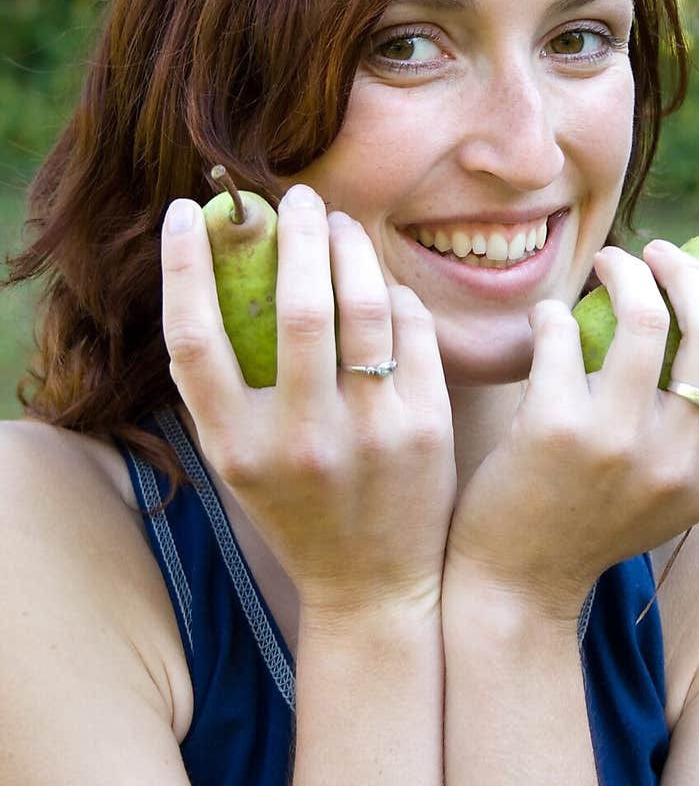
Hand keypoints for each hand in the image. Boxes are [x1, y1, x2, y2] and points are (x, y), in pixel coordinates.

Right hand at [161, 185, 456, 621]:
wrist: (374, 588)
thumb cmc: (296, 512)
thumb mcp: (236, 463)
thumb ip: (218, 389)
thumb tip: (205, 277)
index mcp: (236, 447)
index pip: (193, 338)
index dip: (183, 265)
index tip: (185, 212)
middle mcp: (300, 439)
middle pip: (292, 307)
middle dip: (295, 234)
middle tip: (297, 198)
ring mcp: (370, 433)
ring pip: (362, 308)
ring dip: (349, 249)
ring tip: (340, 225)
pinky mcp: (427, 428)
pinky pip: (412, 331)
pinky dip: (394, 296)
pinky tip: (382, 285)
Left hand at [443, 241, 698, 624]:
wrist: (514, 582)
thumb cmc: (588, 519)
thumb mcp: (666, 488)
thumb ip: (695, 425)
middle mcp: (681, 464)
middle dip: (691, 272)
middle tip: (657, 253)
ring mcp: (620, 446)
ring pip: (645, 317)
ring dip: (625, 271)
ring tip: (606, 263)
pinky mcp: (556, 430)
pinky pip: (563, 334)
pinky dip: (553, 313)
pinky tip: (545, 318)